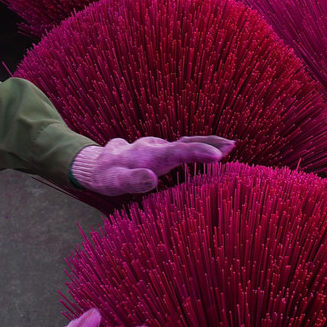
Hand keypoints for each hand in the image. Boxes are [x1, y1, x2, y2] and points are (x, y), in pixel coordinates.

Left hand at [71, 135, 234, 195]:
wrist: (93, 164)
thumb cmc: (105, 176)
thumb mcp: (114, 182)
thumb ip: (132, 180)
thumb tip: (153, 178)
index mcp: (150, 155)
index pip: (179, 152)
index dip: (199, 153)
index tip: (219, 156)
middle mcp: (156, 147)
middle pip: (186, 143)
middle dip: (210, 144)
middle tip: (233, 145)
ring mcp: (157, 147)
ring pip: (185, 143)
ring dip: (206, 144)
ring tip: (228, 147)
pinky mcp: (157, 150)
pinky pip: (181, 147)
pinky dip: (196, 148)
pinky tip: (207, 152)